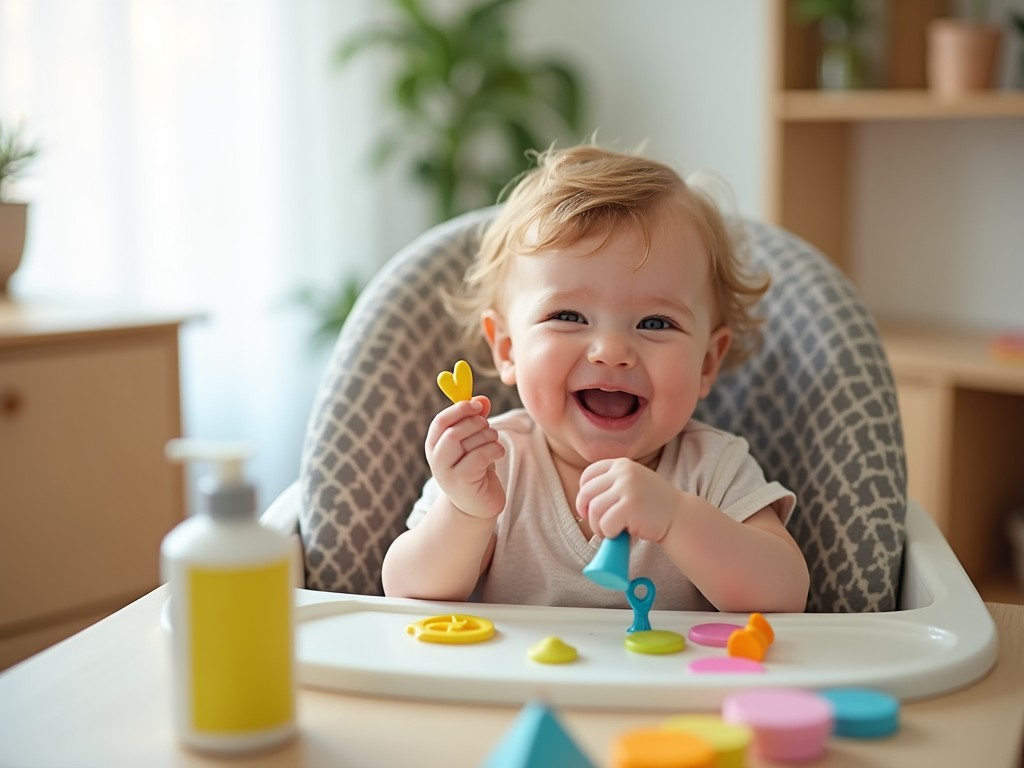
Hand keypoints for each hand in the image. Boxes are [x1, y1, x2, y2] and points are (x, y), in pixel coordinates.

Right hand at [425, 395, 505, 518]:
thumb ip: (475, 419)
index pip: (441, 421)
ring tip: (494, 442)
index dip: (460, 409)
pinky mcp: (462, 482)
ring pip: (468, 442)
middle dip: (477, 424)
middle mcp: (436, 458)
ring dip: (488, 436)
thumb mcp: (473, 441)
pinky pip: (480, 455)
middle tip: (488, 427)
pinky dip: (494, 449)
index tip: (478, 405)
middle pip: (453, 431)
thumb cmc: (474, 469)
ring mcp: (447, 472)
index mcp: (434, 444)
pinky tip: (498, 452)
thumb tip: (482, 398)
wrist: (475, 504)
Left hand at [576, 458, 682, 542]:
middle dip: (587, 513)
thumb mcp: (632, 484)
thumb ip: (612, 485)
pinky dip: (608, 533)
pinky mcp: (630, 506)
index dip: (584, 494)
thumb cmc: (652, 506)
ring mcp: (627, 487)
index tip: (589, 508)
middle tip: (597, 526)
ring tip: (609, 532)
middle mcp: (623, 472)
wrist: (680, 517)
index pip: (588, 475)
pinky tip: (620, 535)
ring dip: (598, 526)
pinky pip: (605, 523)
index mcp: (621, 464)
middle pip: (587, 493)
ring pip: (595, 510)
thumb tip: (583, 503)